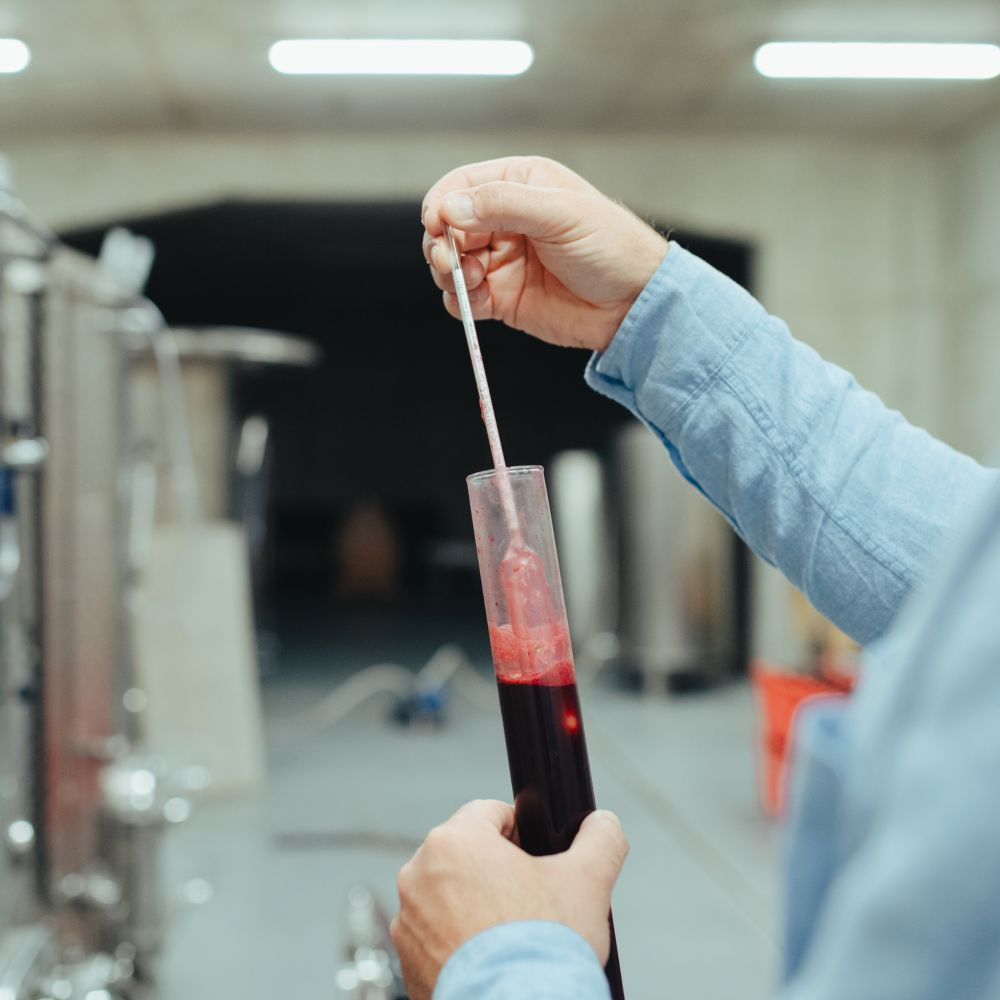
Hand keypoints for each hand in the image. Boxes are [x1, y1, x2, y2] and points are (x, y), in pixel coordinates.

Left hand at [390, 799, 627, 999]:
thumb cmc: (543, 949)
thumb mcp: (588, 882)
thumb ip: (600, 839)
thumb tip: (603, 824)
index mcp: (454, 842)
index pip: (488, 812)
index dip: (520, 830)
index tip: (536, 858)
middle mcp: (418, 875)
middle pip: (465, 855)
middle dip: (496, 871)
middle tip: (530, 900)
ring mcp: (407, 923)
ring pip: (448, 896)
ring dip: (475, 906)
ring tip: (511, 936)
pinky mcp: (407, 963)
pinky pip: (435, 938)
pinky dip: (459, 944)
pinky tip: (491, 961)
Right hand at [421, 155, 667, 351]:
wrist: (634, 304)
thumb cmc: (612, 247)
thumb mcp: (560, 213)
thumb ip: (504, 205)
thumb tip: (451, 207)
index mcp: (519, 185)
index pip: (461, 186)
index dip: (441, 204)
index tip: (437, 225)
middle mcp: (505, 221)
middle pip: (448, 227)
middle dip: (440, 243)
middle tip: (450, 261)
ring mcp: (501, 261)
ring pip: (450, 264)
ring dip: (449, 273)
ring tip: (471, 280)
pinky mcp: (502, 298)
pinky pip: (464, 299)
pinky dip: (460, 302)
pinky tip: (477, 302)